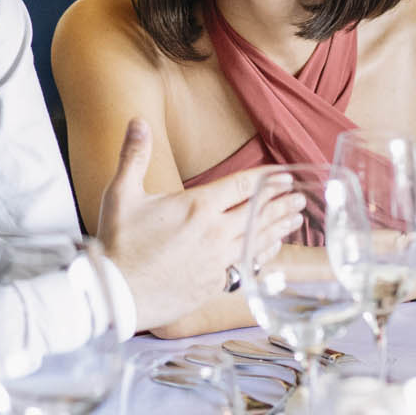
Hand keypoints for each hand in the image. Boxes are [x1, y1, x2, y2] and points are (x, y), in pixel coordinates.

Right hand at [96, 118, 300, 330]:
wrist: (116, 294)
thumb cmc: (118, 243)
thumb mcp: (121, 194)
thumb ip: (134, 155)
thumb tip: (137, 120)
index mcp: (197, 206)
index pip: (242, 186)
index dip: (267, 178)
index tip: (285, 174)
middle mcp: (214, 232)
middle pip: (257, 213)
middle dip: (281, 203)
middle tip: (299, 197)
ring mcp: (217, 260)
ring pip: (257, 240)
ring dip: (278, 228)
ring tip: (296, 220)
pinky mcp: (214, 284)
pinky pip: (246, 265)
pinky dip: (262, 254)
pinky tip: (270, 250)